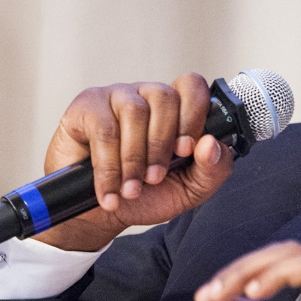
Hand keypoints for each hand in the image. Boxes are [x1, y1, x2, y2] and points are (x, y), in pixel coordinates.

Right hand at [34, 73, 233, 251]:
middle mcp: (146, 96)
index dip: (193, 115)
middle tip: (154, 178)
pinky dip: (109, 166)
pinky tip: (110, 189)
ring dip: (134, 158)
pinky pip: (103, 128)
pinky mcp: (86, 107)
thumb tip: (211, 144)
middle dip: (161, 145)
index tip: (184, 150)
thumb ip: (213, 168)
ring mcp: (115, 97)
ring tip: (131, 189)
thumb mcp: (190, 189)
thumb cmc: (147, 196)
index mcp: (176, 109)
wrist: (102, 215)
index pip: (192, 86)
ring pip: (134, 111)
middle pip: (164, 97)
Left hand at [194, 241, 300, 300]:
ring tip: (223, 293)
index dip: (240, 274)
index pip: (279, 261)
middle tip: (208, 294)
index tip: (210, 296)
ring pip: (292, 255)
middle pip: (280, 253)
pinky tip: (255, 291)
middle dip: (237, 272)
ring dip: (250, 272)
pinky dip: (279, 275)